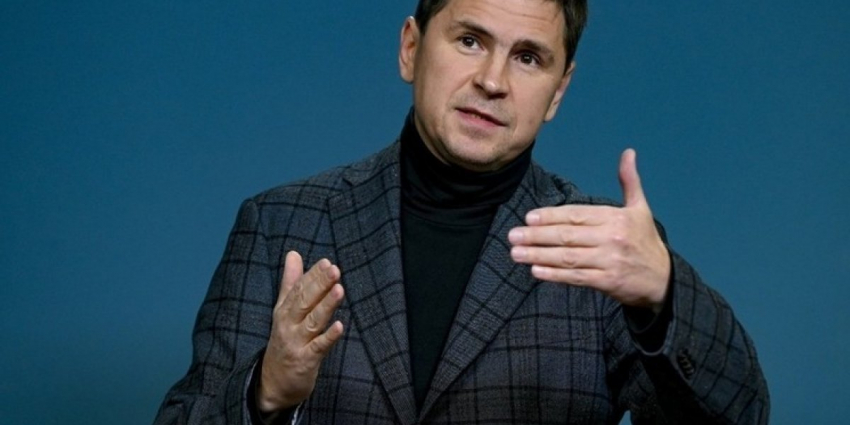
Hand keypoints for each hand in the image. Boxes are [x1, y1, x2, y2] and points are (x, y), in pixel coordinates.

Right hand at [257, 251, 344, 412]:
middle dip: (319, 285)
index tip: (326, 262)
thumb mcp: (283, 310)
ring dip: (325, 305)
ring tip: (339, 289)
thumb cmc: (284, 340)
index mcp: (284, 310)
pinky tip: (340, 326)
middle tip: (334, 269)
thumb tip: (293, 254)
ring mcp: (296, 343)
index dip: (313, 275)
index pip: (299, 289)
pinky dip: (328, 337)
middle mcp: (288, 324)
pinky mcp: (305, 361)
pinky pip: (318, 347)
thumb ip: (291, 282)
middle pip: (304, 302)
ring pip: (312, 321)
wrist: (273, 383)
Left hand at [508, 149, 669, 311]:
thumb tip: (628, 153)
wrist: (663, 279)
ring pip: (568, 257)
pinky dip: (554, 275)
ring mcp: (609, 261)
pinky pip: (576, 277)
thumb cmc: (645, 241)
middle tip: (512, 236)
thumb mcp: (640, 209)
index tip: (528, 218)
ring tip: (516, 253)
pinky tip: (535, 271)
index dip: (551, 216)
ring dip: (539, 255)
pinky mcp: (607, 281)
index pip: (577, 215)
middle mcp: (612, 238)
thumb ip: (630, 182)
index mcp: (616, 218)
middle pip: (568, 236)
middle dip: (537, 236)